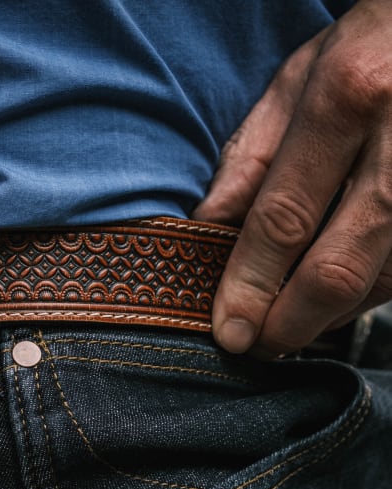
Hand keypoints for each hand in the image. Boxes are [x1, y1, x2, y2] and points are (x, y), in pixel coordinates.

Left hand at [194, 0, 391, 358]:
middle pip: (336, 269)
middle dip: (287, 323)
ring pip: (375, 285)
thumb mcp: (297, 79)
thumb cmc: (364, 51)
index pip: (284, 217)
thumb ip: (250, 157)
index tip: (228, 329)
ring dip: (323, 319)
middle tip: (256, 344)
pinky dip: (359, 300)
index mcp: (348, 98)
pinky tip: (328, 302)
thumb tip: (207, 230)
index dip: (251, 284)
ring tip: (286, 323)